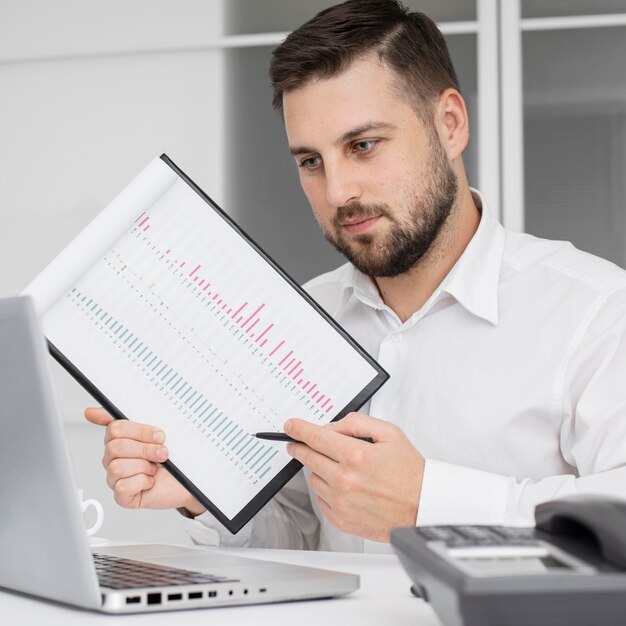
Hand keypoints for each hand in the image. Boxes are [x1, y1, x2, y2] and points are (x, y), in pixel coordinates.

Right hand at [84, 407, 204, 515]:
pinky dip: (142, 482)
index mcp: (119, 438)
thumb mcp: (157, 432)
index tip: (158, 434)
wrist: (185, 481)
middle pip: (115, 446)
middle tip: (162, 453)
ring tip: (155, 468)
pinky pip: (123, 486)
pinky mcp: (122, 495)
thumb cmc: (172, 457)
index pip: (114, 427)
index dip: (140, 431)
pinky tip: (150, 481)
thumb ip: (133, 417)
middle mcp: (113, 457)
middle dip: (145, 449)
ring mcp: (115, 477)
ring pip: (117, 467)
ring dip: (144, 467)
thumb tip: (91, 412)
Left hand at [284, 412, 423, 541]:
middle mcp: (346, 480)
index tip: (290, 426)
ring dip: (320, 469)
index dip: (299, 429)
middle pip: (308, 457)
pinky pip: (321, 499)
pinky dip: (328, 490)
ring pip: (313, 478)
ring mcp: (341, 502)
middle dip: (301, 446)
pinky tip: (346, 487)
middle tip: (300, 443)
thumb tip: (332, 426)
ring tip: (343, 469)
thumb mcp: (389, 433)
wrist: (423, 508)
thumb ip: (357, 423)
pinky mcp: (341, 519)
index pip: (316, 437)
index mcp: (356, 456)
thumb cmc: (410, 473)